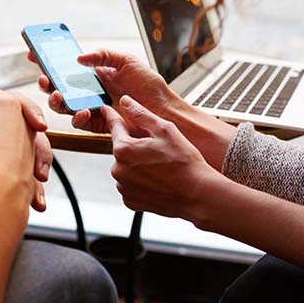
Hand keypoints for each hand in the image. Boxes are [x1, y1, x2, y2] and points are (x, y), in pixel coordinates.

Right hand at [30, 49, 235, 169]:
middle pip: (60, 86)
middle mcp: (90, 90)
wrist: (163, 111)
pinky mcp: (97, 124)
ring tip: (60, 96)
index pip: (66, 65)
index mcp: (96, 72)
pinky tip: (85, 111)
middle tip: (44, 79)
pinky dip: (78, 117)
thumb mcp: (127, 61)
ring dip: (57, 100)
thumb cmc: (149, 86)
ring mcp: (92, 107)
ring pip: (64, 106)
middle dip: (47, 83)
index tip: (33, 54)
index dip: (49, 61)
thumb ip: (103, 55)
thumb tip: (79, 58)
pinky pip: (79, 122)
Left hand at [102, 95, 221, 224]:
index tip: (106, 109)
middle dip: (134, 145)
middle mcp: (118, 169)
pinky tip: (157, 179)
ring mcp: (123, 187)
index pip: (115, 126)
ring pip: (126, 167)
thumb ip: (141, 114)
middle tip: (157, 148)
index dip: (112, 115)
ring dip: (137, 163)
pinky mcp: (130, 200)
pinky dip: (140, 180)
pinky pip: (130, 184)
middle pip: (122, 148)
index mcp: (123, 149)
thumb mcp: (165, 130)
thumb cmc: (184, 162)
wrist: (197, 194)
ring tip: (160, 166)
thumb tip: (125, 101)